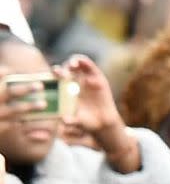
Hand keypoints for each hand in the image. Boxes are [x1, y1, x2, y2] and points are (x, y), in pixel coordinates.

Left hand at [58, 55, 139, 169]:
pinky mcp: (96, 75)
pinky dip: (83, 61)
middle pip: (64, 69)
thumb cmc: (87, 122)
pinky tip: (80, 63)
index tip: (52, 78)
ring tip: (72, 65)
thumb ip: (71, 120)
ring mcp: (85, 77)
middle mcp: (74, 81)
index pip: (56, 78)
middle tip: (61, 74)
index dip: (52, 76)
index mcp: (65, 89)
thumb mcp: (78, 121)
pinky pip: (88, 64)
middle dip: (61, 69)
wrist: (103, 123)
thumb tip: (63, 120)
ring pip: (76, 63)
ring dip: (72, 61)